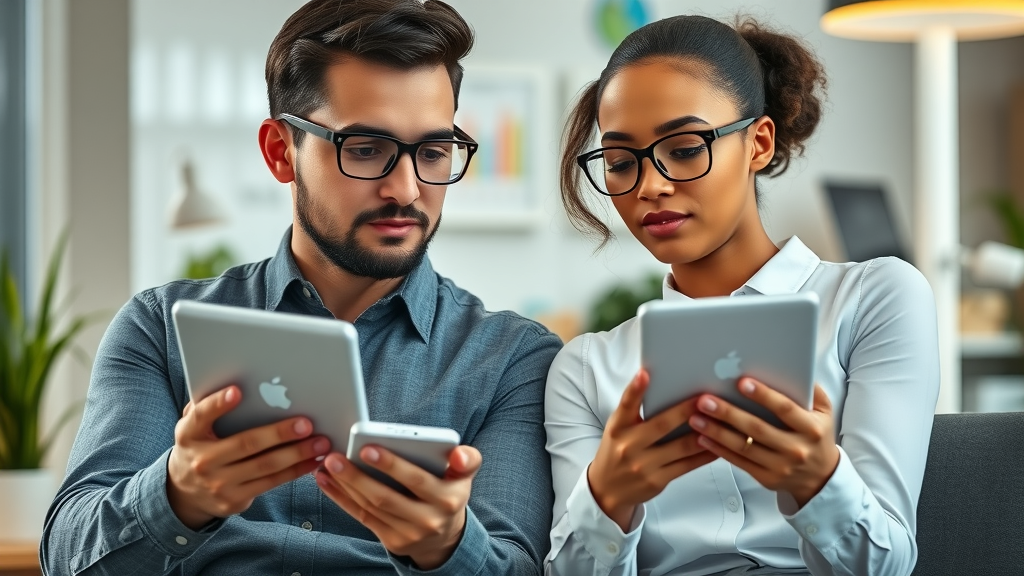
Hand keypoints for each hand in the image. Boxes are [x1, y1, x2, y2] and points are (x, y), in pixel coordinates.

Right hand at [166, 385, 331, 528]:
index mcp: (189, 435)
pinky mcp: (234, 500)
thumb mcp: (193, 427)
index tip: (237, 391)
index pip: (201, 416)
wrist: (185, 493)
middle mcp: (202, 461)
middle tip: (306, 424)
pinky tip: (313, 460)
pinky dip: (295, 471)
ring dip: (297, 454)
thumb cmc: (200, 447)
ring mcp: (218, 483)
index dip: (218, 404)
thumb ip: (207, 408)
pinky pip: (271, 483)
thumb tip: (235, 385)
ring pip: (265, 466)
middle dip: (279, 433)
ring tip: (320, 442)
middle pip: (246, 444)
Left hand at [315, 444, 481, 569]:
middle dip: (357, 477)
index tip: (368, 449)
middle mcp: (429, 519)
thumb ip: (467, 459)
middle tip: (335, 456)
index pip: (417, 480)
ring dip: (345, 486)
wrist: (445, 536)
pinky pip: (363, 517)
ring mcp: (409, 534)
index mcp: (448, 498)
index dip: (392, 465)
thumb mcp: (464, 476)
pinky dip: (342, 499)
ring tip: (327, 465)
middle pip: (387, 497)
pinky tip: (328, 482)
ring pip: (371, 507)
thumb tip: (458, 454)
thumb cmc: (448, 492)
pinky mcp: (392, 542)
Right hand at [588, 370, 717, 530]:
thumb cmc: (617, 451)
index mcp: (618, 428)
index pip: (626, 405)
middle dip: (685, 411)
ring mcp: (643, 465)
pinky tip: (718, 445)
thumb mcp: (619, 430)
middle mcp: (629, 445)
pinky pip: (687, 465)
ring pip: (680, 447)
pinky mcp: (657, 480)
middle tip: (705, 398)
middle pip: (661, 425)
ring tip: (721, 420)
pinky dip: (704, 455)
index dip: (635, 389)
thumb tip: (661, 388)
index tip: (645, 374)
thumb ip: (635, 413)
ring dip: (704, 433)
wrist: (607, 490)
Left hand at [689, 379, 839, 507]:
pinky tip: (703, 437)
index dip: (764, 395)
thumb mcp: (825, 411)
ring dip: (717, 432)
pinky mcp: (766, 478)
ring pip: (743, 447)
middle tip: (705, 400)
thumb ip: (811, 390)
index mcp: (811, 428)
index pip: (785, 409)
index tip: (742, 382)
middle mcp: (796, 448)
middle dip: (729, 413)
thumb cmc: (817, 436)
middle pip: (757, 428)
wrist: (821, 476)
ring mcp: (780, 466)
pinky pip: (738, 462)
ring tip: (696, 417)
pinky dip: (718, 449)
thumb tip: (793, 367)